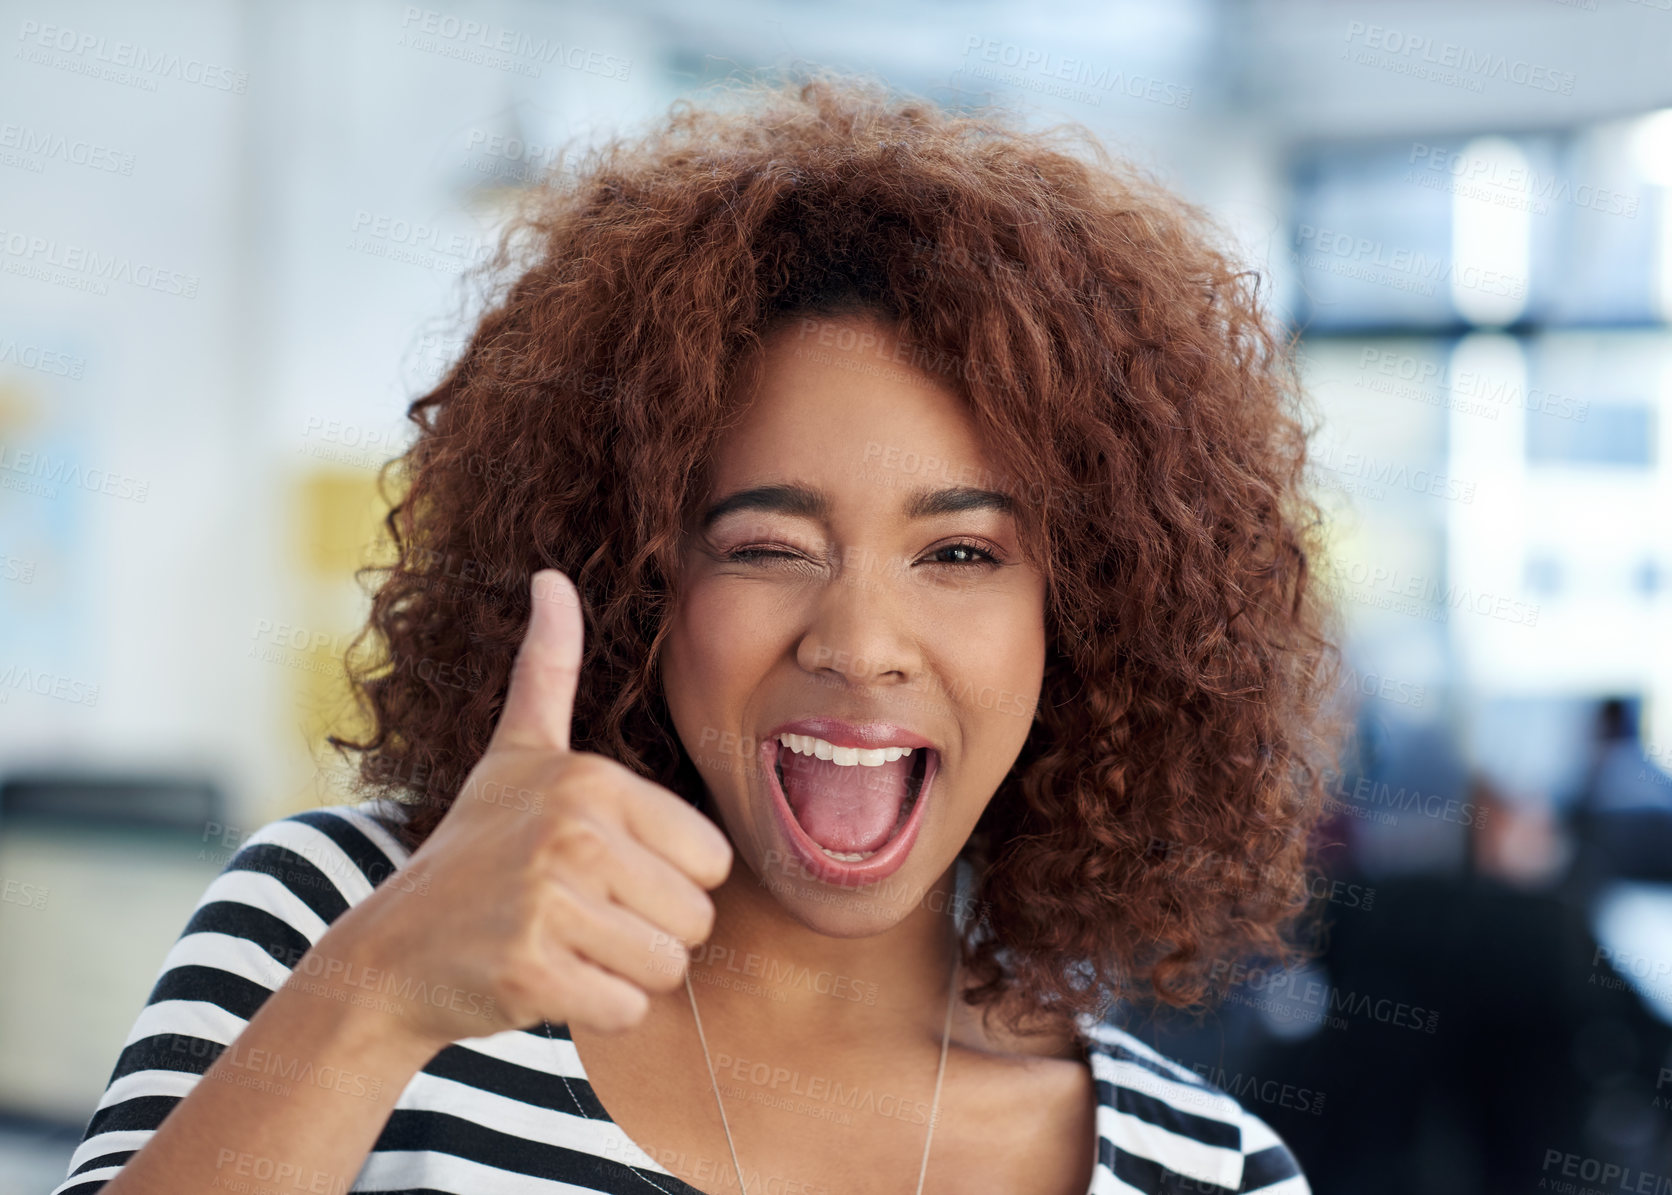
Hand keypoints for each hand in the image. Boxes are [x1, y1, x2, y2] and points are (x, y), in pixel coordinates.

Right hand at [323, 569, 732, 1048]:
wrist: (389, 951)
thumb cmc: (474, 852)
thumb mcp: (516, 753)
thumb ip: (548, 668)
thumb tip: (551, 575)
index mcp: (592, 780)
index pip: (712, 861)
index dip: (668, 880)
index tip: (604, 872)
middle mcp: (573, 832)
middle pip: (697, 919)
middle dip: (648, 933)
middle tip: (579, 916)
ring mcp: (548, 903)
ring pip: (667, 968)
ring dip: (623, 973)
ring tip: (564, 943)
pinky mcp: (532, 973)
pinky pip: (625, 1009)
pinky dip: (593, 1009)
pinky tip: (545, 979)